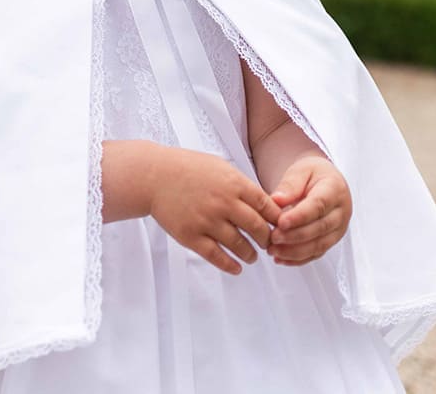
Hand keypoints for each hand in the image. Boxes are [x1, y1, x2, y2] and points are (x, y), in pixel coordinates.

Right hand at [148, 147, 282, 274]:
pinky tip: (236, 268)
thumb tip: (265, 204)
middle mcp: (224, 203)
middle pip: (257, 228)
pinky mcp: (191, 236)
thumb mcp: (221, 167)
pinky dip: (230, 265)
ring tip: (252, 256)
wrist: (154, 176)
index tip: (280, 227)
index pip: (267, 206)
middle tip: (268, 244)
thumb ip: (242, 185)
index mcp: (234, 184)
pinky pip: (216, 256)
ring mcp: (207, 221)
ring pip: (239, 245)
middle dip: (267, 239)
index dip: (277, 220)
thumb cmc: (188, 169)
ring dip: (250, 254)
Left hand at [268, 155, 350, 266]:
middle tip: (273, 237)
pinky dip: (298, 259)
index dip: (300, 216)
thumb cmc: (312, 175)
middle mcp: (341, 211)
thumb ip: (289, 185)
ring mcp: (338, 228)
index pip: (319, 205)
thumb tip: (277, 200)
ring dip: (295, 251)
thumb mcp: (300, 171)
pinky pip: (316, 254)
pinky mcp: (331, 241)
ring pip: (319, 245)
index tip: (281, 222)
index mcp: (335, 189)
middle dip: (295, 236)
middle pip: (320, 228)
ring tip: (273, 250)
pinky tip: (281, 258)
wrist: (323, 182)